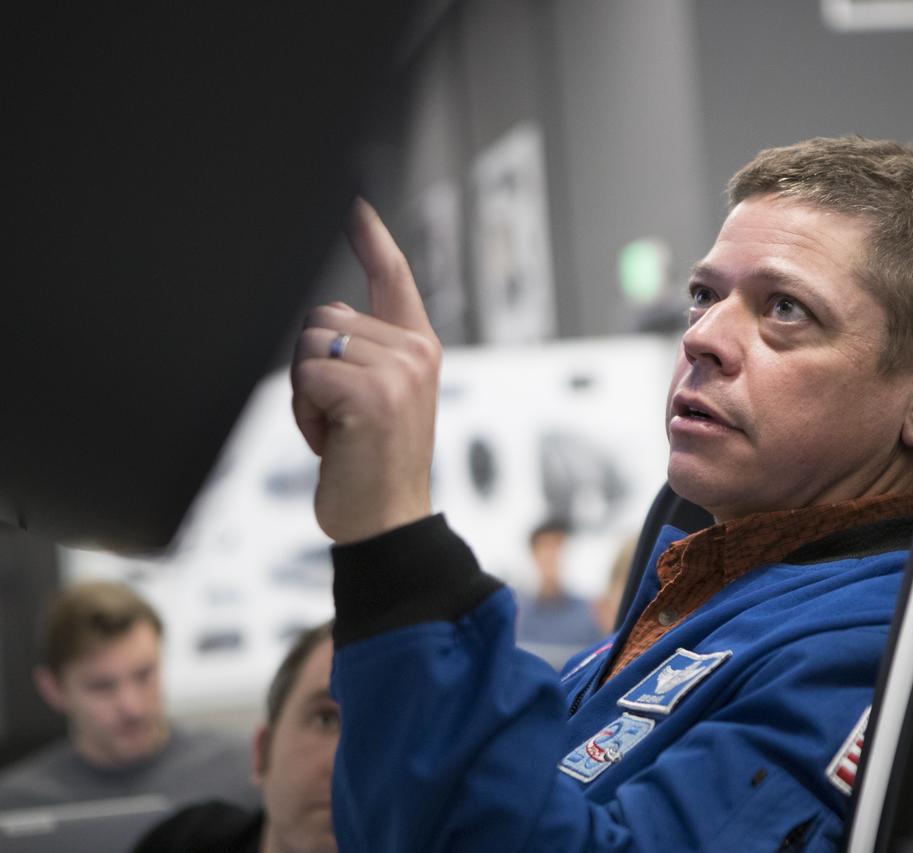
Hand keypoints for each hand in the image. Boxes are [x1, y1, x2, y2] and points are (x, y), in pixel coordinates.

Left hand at [291, 198, 440, 542]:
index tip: (355, 202)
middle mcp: (416, 351)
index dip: (372, 237)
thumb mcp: (383, 399)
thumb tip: (328, 322)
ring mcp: (398, 371)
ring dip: (305, 393)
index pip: (393, 277)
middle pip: (323, 317)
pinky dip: (303, 414)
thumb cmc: (374, 464)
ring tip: (338, 430)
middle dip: (313, 367)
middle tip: (341, 417)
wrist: (387, 523)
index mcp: (420, 348)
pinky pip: (304, 377)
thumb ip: (367, 354)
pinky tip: (332, 443)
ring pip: (309, 344)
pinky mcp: (372, 394)